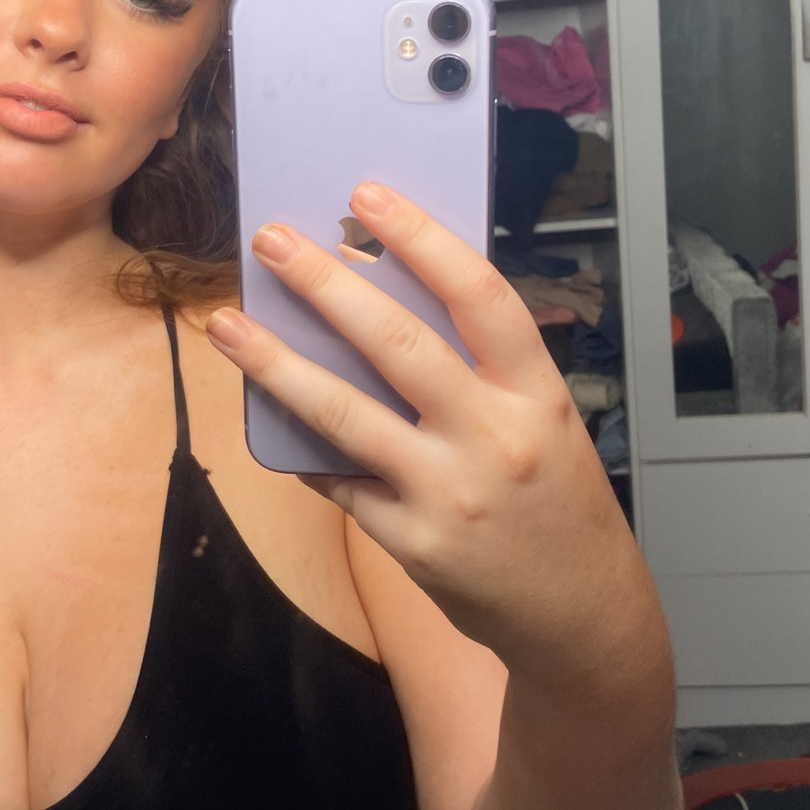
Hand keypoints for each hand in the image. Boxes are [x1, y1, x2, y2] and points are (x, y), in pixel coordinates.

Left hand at [204, 182, 641, 688]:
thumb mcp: (545, 421)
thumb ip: (481, 369)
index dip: (421, 239)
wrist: (580, 613)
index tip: (368, 197)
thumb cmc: (559, 504)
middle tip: (274, 241)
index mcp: (536, 393)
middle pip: (398, 343)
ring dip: (277, 364)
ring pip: (346, 413)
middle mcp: (494, 438)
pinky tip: (265, 415)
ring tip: (229, 324)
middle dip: (326, 284)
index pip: (479, 295)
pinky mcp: (410, 542)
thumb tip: (385, 303)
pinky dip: (302, 448)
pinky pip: (340, 481)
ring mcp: (448, 493)